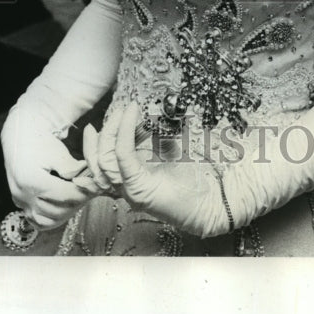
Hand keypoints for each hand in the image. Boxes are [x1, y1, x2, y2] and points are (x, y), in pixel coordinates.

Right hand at [1, 105, 103, 229]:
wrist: (21, 136)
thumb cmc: (40, 141)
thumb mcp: (57, 151)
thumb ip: (72, 168)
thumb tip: (87, 180)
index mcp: (32, 181)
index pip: (64, 196)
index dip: (83, 193)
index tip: (97, 187)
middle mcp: (23, 195)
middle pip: (57, 210)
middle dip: (78, 203)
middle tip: (91, 193)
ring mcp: (20, 201)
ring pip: (47, 221)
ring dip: (66, 212)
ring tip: (80, 199)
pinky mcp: (20, 203)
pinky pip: (37, 220)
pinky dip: (52, 218)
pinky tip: (65, 208)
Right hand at [87, 101, 224, 236]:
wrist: (213, 201)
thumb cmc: (196, 179)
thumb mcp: (171, 152)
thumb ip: (156, 140)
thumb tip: (147, 119)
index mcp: (133, 178)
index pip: (106, 157)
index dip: (107, 134)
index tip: (118, 111)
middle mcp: (127, 186)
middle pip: (100, 159)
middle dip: (105, 131)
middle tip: (117, 111)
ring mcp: (131, 190)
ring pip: (105, 160)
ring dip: (111, 131)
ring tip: (122, 113)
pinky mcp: (139, 189)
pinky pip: (124, 157)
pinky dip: (124, 134)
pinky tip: (130, 119)